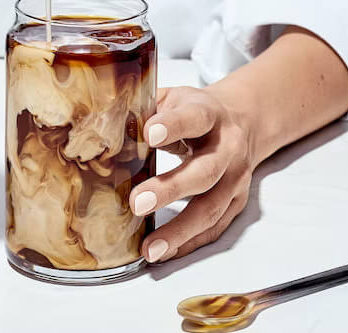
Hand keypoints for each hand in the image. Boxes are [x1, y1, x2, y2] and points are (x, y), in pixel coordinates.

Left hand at [130, 86, 254, 262]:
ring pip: (212, 207)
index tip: (148, 133)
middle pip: (205, 171)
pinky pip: (215, 227)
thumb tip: (105, 122)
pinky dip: (190, 242)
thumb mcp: (174, 97)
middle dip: (170, 189)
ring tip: (150, 248)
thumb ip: (146, 107)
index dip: (173, 125)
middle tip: (136, 202)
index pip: (194, 118)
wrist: (242, 120)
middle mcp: (228, 147)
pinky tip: (166, 251)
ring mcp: (236, 177)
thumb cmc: (195, 110)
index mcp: (210, 113)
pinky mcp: (236, 202)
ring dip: (180, 230)